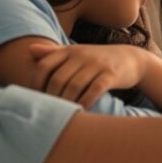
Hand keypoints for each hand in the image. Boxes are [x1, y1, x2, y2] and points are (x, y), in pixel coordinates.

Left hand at [27, 42, 147, 108]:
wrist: (131, 59)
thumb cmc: (97, 60)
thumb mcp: (77, 53)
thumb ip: (53, 52)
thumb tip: (29, 49)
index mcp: (71, 50)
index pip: (44, 66)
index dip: (36, 84)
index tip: (36, 98)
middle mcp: (83, 55)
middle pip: (58, 79)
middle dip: (51, 98)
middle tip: (49, 111)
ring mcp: (98, 64)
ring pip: (74, 86)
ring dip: (66, 103)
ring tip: (63, 114)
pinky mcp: (112, 75)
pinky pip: (94, 90)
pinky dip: (85, 102)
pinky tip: (81, 111)